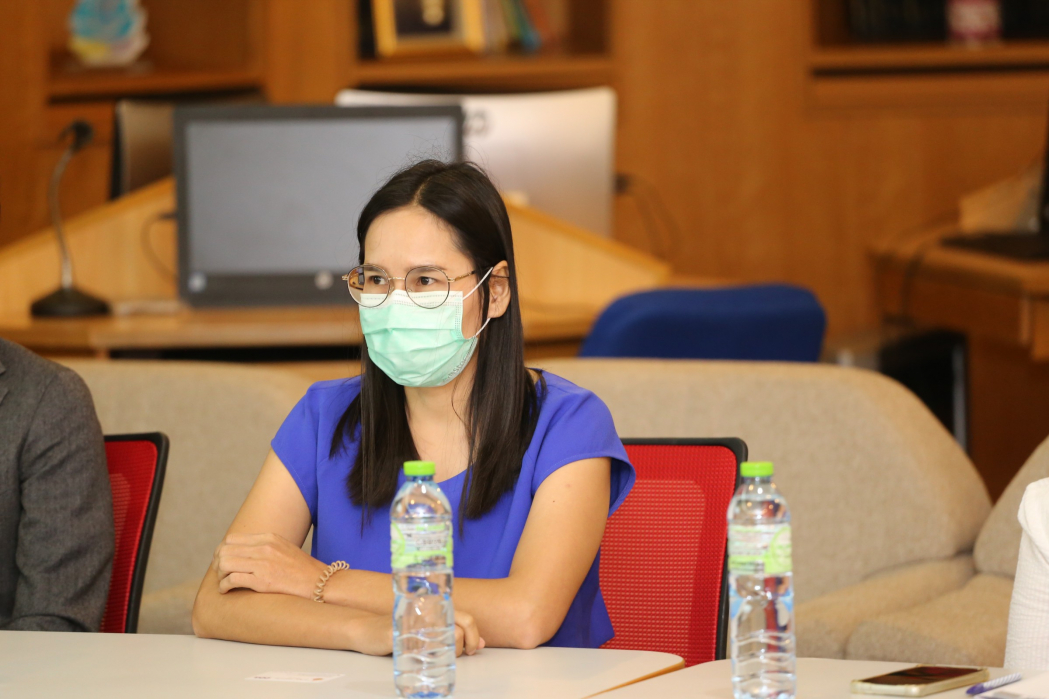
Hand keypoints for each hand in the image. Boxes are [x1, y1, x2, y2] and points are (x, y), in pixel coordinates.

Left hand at [213, 532, 325, 598]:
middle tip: (220, 574)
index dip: (222, 551)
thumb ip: (265, 547)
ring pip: (225, 563)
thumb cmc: (302, 570)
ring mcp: (263, 563)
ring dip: (219, 575)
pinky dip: (224, 586)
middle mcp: (264, 547)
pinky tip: (227, 591)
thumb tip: (243, 553)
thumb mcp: (284, 548)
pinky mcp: (263, 581)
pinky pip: (232, 580)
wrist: (320, 582)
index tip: (223, 562)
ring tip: (223, 583)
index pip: (231, 539)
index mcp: (268, 538)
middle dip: (217, 563)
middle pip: (224, 550)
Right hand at [354, 610, 483, 656]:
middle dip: (462, 648)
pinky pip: (417, 648)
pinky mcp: (397, 635)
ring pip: (444, 641)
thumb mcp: (429, 630)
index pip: (467, 618)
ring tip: (437, 657)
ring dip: (446, 654)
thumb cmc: (400, 630)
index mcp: (436, 609)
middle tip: (453, 655)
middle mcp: (427, 613)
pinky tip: (420, 658)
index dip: (475, 636)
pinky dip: (423, 657)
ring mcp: (413, 624)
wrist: (366, 630)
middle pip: (459, 631)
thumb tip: (481, 643)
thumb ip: (453, 632)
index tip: (473, 650)